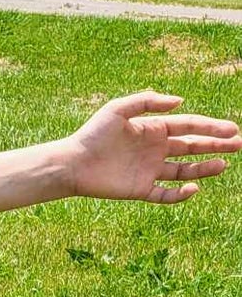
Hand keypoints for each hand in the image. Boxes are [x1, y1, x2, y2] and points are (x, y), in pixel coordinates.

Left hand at [66, 91, 241, 202]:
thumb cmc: (92, 134)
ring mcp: (150, 170)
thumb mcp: (118, 109)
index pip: (189, 126)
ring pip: (185, 171)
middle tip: (239, 144)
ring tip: (223, 165)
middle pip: (193, 147)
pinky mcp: (140, 190)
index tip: (231, 129)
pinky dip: (180, 194)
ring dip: (204, 169)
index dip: (211, 127)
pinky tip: (192, 187)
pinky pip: (166, 195)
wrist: (71, 163)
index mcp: (153, 129)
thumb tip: (180, 102)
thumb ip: (148, 102)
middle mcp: (155, 149)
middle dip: (216, 145)